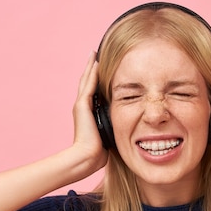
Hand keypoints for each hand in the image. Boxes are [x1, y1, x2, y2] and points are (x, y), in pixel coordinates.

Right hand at [71, 51, 107, 172]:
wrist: (87, 156)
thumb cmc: (98, 151)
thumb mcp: (109, 134)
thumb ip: (114, 126)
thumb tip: (129, 127)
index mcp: (89, 112)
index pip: (93, 91)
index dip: (96, 79)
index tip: (101, 68)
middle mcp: (83, 106)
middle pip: (87, 82)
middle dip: (92, 69)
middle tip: (94, 55)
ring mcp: (81, 105)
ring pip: (86, 80)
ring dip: (90, 67)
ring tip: (93, 54)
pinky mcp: (82, 105)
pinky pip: (88, 85)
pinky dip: (91, 73)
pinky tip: (95, 62)